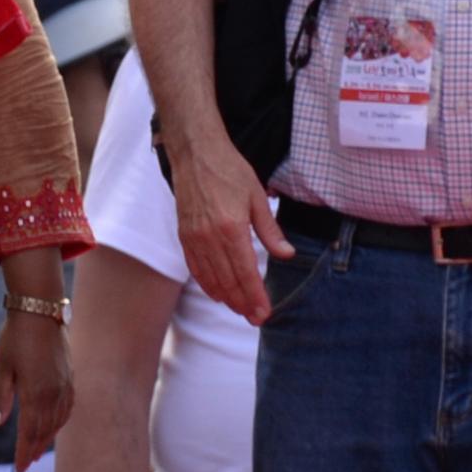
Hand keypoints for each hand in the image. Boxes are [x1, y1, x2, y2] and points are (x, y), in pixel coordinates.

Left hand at [0, 311, 73, 471]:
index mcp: (35, 394)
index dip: (24, 453)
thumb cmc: (15, 337)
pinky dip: (60, 422)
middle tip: (26, 465)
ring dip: (47, 438)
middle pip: (45, 431)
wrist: (40, 310)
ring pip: (58, 422)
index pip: (30, 433)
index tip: (20, 469)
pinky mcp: (70, 378)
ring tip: (36, 451)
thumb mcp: (2, 367)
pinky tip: (53, 427)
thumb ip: (1, 398)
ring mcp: (65, 386)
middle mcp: (54, 393)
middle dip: (34, 449)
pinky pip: (67, 408)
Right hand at [168, 128, 291, 324]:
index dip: (256, 296)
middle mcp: (210, 237)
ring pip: (210, 279)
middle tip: (256, 318)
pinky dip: (207, 284)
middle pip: (228, 281)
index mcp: (231, 228)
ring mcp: (194, 238)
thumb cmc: (228, 170)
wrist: (195, 152)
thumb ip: (270, 230)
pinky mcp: (185, 235)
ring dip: (226, 298)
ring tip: (240, 310)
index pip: (246, 273)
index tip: (264, 313)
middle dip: (243, 304)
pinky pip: (195, 268)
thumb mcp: (257, 196)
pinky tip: (217, 293)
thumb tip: (286, 254)